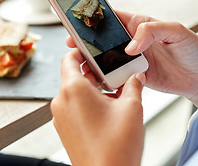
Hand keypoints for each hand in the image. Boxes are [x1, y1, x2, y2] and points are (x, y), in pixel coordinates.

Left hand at [51, 50, 144, 165]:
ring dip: (93, 88)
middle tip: (113, 72)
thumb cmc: (116, 147)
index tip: (93, 50)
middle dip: (94, 72)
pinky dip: (87, 103)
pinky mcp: (64, 129)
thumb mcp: (132, 108)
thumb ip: (134, 86)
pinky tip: (108, 110)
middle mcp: (62, 101)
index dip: (81, 51)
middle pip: (73, 75)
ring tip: (115, 93)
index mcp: (73, 89)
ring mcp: (61, 117)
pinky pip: (73, 107)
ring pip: (74, 92)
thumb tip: (137, 77)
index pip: (69, 58)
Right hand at [66, 11, 197, 107]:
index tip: (79, 22)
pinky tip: (96, 81)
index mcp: (139, 24)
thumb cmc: (193, 50)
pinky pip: (114, 76)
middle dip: (86, 42)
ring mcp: (131, 59)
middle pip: (103, 39)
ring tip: (81, 66)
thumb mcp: (176, 31)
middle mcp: (132, 41)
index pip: (112, 18)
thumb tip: (129, 46)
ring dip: (92, 62)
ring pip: (105, 58)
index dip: (94, 19)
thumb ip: (151, 31)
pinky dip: (104, 79)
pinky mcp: (133, 76)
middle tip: (72, 46)